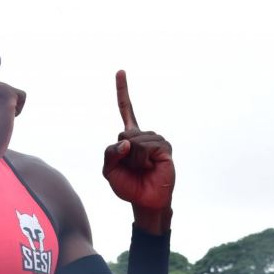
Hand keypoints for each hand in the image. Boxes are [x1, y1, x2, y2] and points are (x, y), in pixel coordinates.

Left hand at [102, 71, 174, 220]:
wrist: (145, 201)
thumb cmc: (128, 186)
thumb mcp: (109, 171)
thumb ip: (110, 153)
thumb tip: (127, 141)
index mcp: (129, 136)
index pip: (126, 110)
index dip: (123, 91)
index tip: (120, 71)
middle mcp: (143, 134)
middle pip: (122, 133)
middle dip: (120, 154)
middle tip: (132, 168)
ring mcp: (155, 139)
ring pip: (133, 142)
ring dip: (132, 161)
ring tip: (142, 169)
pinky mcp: (164, 147)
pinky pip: (144, 148)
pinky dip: (142, 161)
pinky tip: (150, 167)